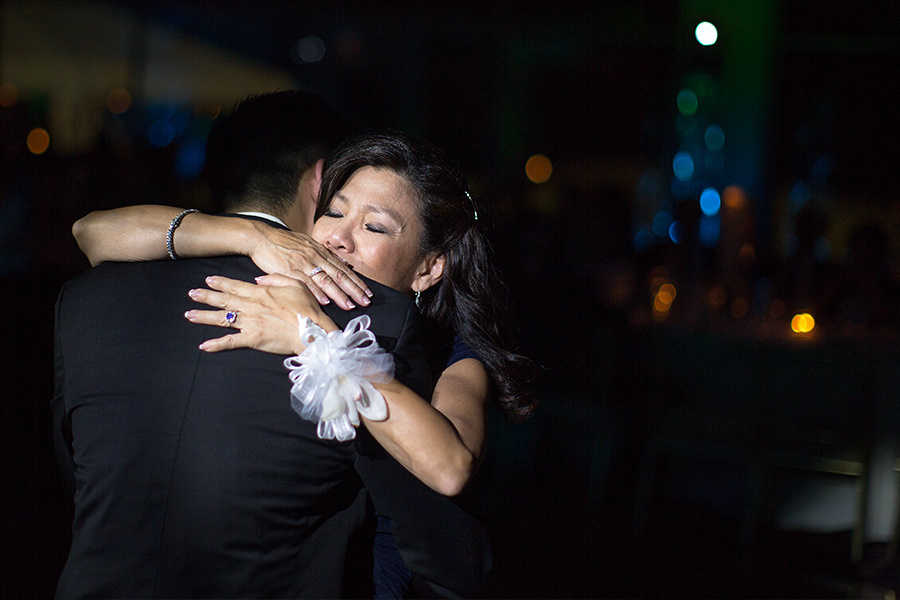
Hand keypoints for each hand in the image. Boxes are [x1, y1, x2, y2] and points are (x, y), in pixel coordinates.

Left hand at [184, 275, 338, 353]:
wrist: (312, 331)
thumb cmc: (307, 308)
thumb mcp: (296, 284)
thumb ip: (276, 279)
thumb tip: (258, 279)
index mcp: (261, 293)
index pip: (235, 286)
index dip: (221, 283)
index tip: (208, 280)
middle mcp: (251, 306)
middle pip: (224, 300)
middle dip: (206, 296)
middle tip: (191, 293)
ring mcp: (250, 323)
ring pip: (222, 319)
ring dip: (204, 316)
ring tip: (189, 314)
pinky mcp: (252, 339)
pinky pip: (230, 342)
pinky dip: (216, 344)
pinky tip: (203, 345)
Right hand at [247, 222, 371, 309]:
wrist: (262, 237)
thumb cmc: (285, 242)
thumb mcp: (309, 244)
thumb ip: (327, 254)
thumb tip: (344, 262)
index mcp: (321, 252)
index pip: (343, 269)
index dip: (357, 281)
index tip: (367, 292)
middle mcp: (315, 257)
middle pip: (339, 275)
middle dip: (354, 289)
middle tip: (365, 301)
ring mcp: (303, 263)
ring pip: (325, 280)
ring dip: (339, 294)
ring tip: (349, 305)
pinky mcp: (290, 269)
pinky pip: (305, 282)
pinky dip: (316, 292)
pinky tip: (325, 301)